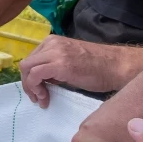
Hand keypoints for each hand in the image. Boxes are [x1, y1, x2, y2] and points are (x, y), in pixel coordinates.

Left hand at [20, 35, 142, 106]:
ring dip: (30, 87)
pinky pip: (35, 75)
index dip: (30, 77)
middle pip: (26, 64)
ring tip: (42, 99)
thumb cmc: (98, 68)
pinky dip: (35, 87)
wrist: (117, 66)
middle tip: (38, 98)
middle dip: (28, 84)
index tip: (39, 92)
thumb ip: (52, 67)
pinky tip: (44, 96)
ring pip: (27, 69)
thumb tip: (40, 81)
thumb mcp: (68, 63)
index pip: (31, 59)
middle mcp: (51, 44)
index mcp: (52, 42)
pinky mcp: (59, 64)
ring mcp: (54, 52)